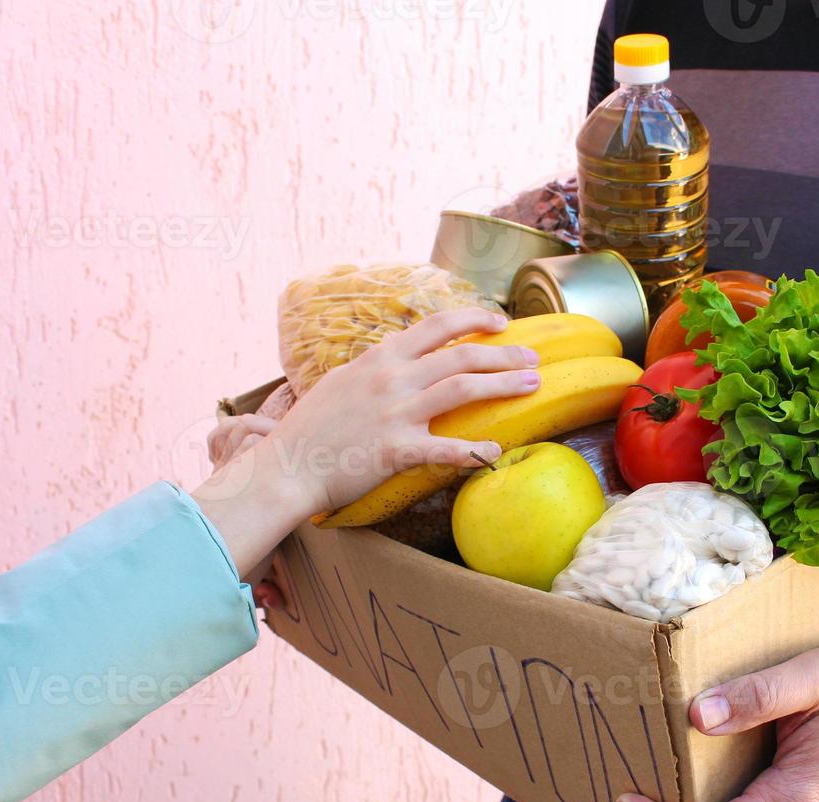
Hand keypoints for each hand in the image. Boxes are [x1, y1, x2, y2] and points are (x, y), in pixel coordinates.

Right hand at [193, 308, 536, 574]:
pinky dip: (475, 451)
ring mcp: (396, 412)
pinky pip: (446, 449)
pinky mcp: (396, 450)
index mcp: (380, 357)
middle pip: (462, 354)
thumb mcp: (342, 382)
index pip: (437, 325)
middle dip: (504, 354)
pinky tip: (496, 452)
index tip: (501, 323)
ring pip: (463, 388)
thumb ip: (375, 368)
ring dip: (504, 384)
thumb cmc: (311, 427)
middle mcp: (392, 378)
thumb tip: (399, 358)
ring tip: (532, 386)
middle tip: (533, 360)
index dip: (474, 319)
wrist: (285, 465)